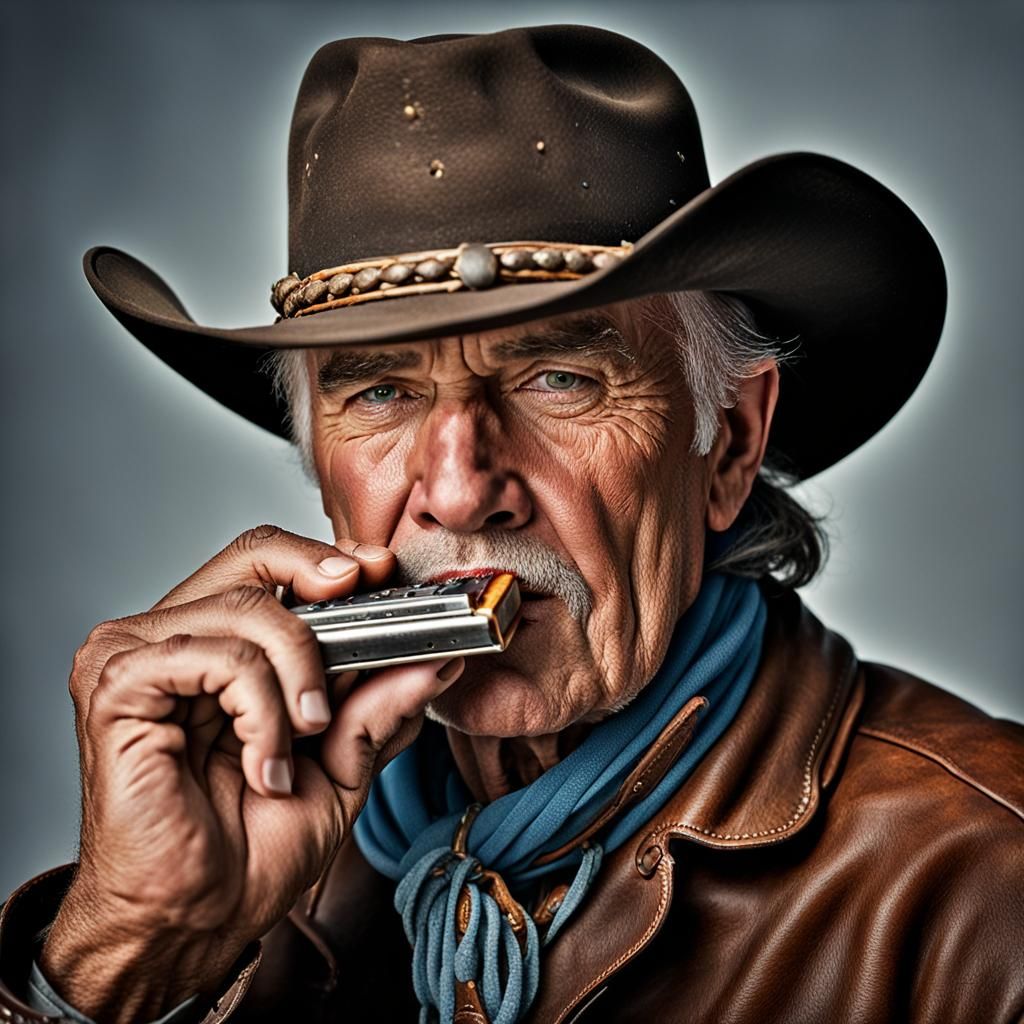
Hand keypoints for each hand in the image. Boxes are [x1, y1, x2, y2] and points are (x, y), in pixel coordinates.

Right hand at [39, 525, 463, 1022]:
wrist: (191, 922)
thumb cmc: (250, 847)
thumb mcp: (341, 765)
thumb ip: (380, 706)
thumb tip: (436, 661)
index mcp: (215, 643)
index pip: (270, 563)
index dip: (331, 560)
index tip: (385, 576)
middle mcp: (172, 636)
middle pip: (254, 555)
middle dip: (323, 577)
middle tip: (362, 616)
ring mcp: (137, 654)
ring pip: (248, 609)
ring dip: (299, 677)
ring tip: (304, 739)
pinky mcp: (116, 684)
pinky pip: (218, 659)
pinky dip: (261, 711)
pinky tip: (266, 766)